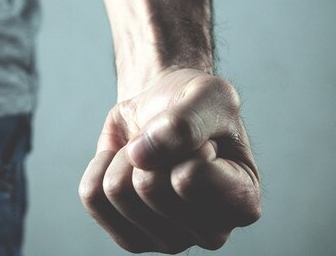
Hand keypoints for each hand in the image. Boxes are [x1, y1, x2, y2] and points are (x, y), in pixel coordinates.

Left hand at [79, 68, 260, 253]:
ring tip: (151, 151)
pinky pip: (92, 196)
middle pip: (149, 187)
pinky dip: (102, 164)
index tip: (203, 137)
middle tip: (169, 142)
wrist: (166, 111)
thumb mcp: (209, 95)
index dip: (184, 143)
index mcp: (243, 201)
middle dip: (150, 147)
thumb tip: (142, 154)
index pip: (189, 178)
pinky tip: (127, 162)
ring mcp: (171, 241)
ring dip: (126, 155)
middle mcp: (212, 232)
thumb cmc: (197, 105)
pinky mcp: (133, 239)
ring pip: (117, 192)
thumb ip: (187, 120)